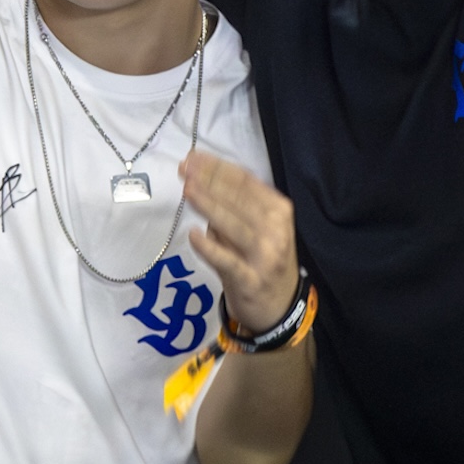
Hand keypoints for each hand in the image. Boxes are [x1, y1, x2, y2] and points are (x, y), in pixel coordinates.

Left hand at [180, 151, 298, 332]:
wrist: (279, 306)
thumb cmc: (262, 258)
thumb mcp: (259, 227)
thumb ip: (235, 206)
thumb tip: (198, 177)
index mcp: (279, 210)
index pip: (246, 182)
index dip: (218, 167)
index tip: (193, 157)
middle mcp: (275, 230)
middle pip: (239, 199)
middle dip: (209, 181)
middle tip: (184, 168)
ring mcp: (265, 256)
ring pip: (233, 225)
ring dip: (209, 205)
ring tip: (187, 190)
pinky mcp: (250, 280)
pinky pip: (227, 261)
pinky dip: (210, 248)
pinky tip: (194, 235)